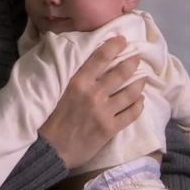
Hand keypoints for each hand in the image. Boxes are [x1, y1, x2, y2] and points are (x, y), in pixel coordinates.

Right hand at [39, 35, 144, 168]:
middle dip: (132, 63)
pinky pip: (131, 114)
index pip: (101, 57)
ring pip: (130, 92)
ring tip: (143, 79)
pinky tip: (140, 101)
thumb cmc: (46, 119)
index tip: (122, 40)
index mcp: (78, 81)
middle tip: (137, 59)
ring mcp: (104, 111)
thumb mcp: (53, 90)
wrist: (48, 150)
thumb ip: (66, 74)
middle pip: (120, 73)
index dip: (114, 46)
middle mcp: (94, 93)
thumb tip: (68, 55)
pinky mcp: (110, 128)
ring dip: (139, 83)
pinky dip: (138, 105)